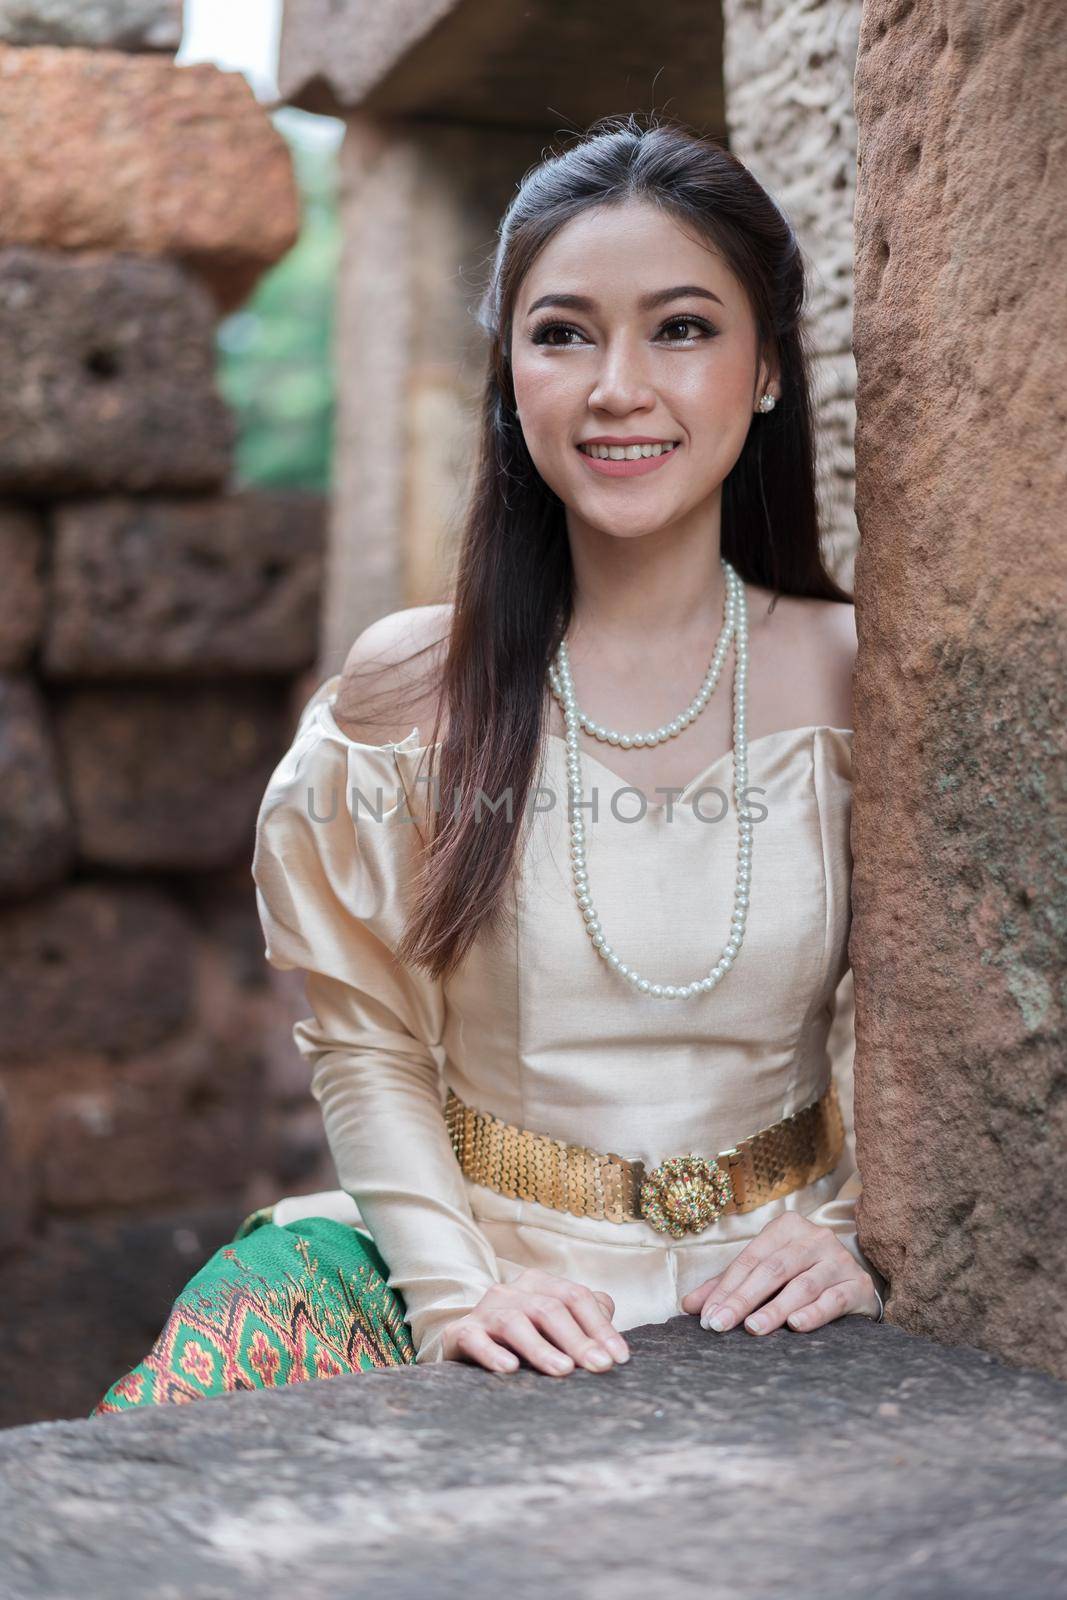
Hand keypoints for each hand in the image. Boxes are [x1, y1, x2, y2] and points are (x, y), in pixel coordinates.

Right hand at [439, 1268, 630, 1375]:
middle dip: (578, 1339)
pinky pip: (474, 1339)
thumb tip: (612, 1342)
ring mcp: (484, 1310)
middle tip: (599, 1366)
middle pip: (550, 1308)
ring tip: (563, 1371)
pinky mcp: (461, 1333)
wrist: (465, 1343)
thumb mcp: (554, 1328)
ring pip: (515, 1322)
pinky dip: (492, 1353)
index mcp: (539, 1284)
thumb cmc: (522, 1338)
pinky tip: (509, 1369)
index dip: (600, 1326)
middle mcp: (511, 1291)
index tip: (619, 1358)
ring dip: (541, 1347)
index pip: (576, 1297)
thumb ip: (585, 1324)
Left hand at [679, 1213, 881, 1334]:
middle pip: (772, 1270)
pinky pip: (833, 1299)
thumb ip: (729, 1286)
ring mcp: (838, 1260)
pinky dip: (813, 1313)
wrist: (853, 1283)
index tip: (707, 1316)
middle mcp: (815, 1237)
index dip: (726, 1288)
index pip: (751, 1259)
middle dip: (743, 1299)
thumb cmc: (800, 1276)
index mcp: (787, 1227)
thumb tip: (689, 1305)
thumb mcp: (764, 1273)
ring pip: (802, 1285)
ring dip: (775, 1309)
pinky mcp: (857, 1284)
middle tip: (721, 1324)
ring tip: (753, 1328)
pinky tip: (795, 1326)